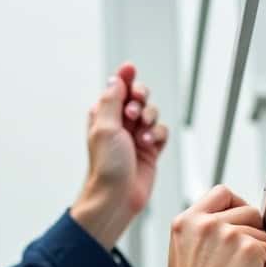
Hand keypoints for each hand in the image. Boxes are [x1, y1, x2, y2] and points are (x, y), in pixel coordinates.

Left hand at [70, 62, 169, 249]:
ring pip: (152, 113)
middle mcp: (120, 124)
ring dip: (150, 119)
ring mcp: (136, 137)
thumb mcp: (105, 127)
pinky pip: (161, 132)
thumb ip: (112, 100)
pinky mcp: (150, 150)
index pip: (117, 89)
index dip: (125, 78)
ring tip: (141, 136)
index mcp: (103, 116)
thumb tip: (116, 79)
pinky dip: (158, 135)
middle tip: (134, 112)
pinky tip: (149, 145)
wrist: (116, 198)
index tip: (130, 69)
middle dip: (140, 100)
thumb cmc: (106, 166)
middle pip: (138, 97)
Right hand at [167, 185, 265, 266]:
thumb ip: (201, 232)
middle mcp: (206, 224)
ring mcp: (228, 234)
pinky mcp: (248, 248)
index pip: (221, 194)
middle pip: (248, 210)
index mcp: (186, 222)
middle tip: (240, 257)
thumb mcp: (183, 254)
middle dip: (251, 232)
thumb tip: (226, 224)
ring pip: (261, 231)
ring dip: (258, 252)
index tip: (240, 221)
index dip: (236, 206)